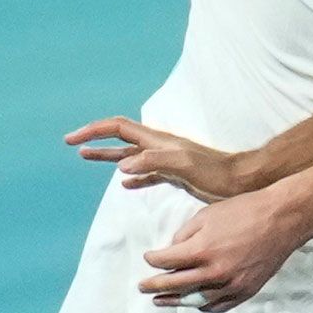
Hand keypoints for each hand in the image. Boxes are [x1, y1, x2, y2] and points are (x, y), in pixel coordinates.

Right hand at [67, 116, 249, 201]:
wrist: (241, 181)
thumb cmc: (216, 173)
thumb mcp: (185, 165)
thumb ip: (154, 162)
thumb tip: (122, 166)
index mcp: (157, 141)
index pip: (118, 128)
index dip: (94, 131)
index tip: (72, 140)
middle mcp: (158, 147)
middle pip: (119, 137)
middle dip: (94, 139)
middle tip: (71, 144)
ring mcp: (165, 161)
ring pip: (129, 155)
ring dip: (107, 156)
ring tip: (86, 158)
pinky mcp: (174, 175)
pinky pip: (146, 174)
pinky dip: (132, 177)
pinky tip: (125, 184)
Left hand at [141, 191, 305, 311]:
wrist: (282, 219)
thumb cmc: (245, 211)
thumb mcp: (207, 215)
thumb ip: (184, 235)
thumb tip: (172, 251)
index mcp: (202, 250)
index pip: (166, 262)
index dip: (152, 259)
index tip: (148, 258)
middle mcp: (215, 272)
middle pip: (175, 285)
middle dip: (154, 285)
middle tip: (142, 287)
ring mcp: (232, 284)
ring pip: (195, 300)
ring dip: (175, 301)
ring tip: (160, 301)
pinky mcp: (246, 290)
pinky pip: (219, 305)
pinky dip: (204, 306)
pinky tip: (195, 303)